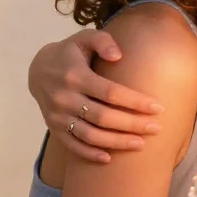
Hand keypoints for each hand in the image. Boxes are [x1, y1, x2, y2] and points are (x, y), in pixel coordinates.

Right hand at [28, 29, 164, 162]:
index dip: (135, 101)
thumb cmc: (70, 53)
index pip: (110, 92)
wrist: (38, 70)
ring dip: (117, 142)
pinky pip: (72, 145)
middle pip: (104, 117)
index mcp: (75, 75)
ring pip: (90, 135)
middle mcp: (65, 98)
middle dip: (132, 124)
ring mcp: (58, 115)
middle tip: (156, 128)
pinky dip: (90, 154)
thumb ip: (103, 41)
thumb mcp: (84, 38)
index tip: (157, 107)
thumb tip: (118, 55)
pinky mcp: (54, 127)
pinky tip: (110, 158)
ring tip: (140, 144)